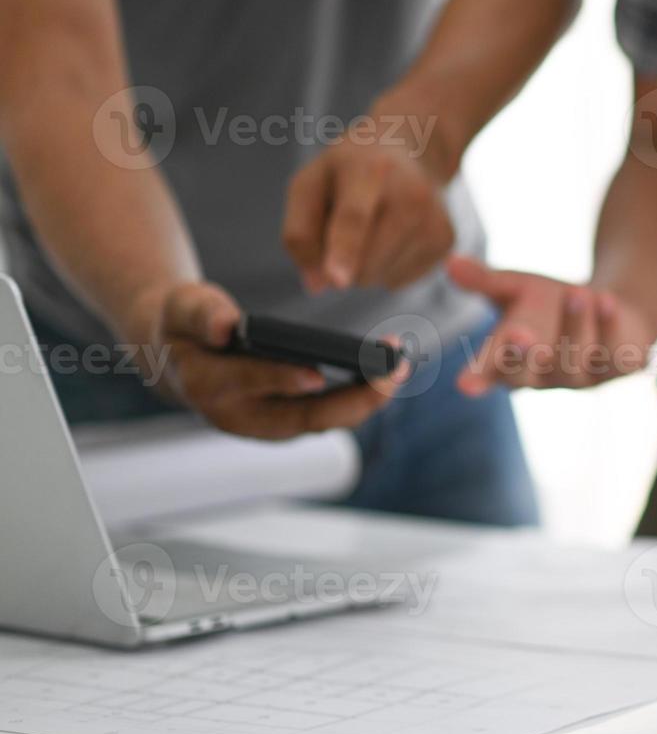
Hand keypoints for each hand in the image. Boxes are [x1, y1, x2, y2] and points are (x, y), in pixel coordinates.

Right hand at [125, 282, 403, 439]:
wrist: (178, 358)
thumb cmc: (183, 326)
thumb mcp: (182, 307)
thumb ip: (202, 314)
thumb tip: (227, 326)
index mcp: (207, 386)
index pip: (249, 384)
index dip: (281, 379)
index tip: (316, 373)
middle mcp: (239, 416)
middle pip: (301, 417)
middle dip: (352, 399)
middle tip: (391, 374)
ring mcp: (266, 426)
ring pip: (323, 422)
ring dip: (366, 400)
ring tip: (401, 369)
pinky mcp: (288, 423)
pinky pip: (329, 415)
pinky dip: (361, 397)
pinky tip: (389, 374)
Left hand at [282, 120, 453, 291]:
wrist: (415, 150)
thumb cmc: (351, 170)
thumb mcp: (310, 183)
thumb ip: (300, 232)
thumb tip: (318, 284)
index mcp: (369, 170)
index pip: (355, 217)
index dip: (344, 251)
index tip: (337, 280)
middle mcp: (412, 196)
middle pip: (364, 263)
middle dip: (342, 262)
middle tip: (343, 225)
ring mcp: (434, 220)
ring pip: (380, 277)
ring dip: (365, 264)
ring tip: (374, 225)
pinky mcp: (446, 241)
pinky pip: (398, 280)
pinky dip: (386, 267)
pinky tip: (393, 235)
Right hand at [446, 255, 656, 395]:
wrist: (607, 308)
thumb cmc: (549, 304)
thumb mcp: (515, 288)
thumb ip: (485, 281)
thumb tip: (450, 262)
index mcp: (510, 361)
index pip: (490, 371)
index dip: (478, 377)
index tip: (465, 385)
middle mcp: (543, 375)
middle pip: (529, 373)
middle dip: (524, 355)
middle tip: (520, 334)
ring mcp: (582, 376)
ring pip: (574, 360)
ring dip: (575, 326)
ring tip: (576, 292)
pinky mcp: (618, 367)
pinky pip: (615, 354)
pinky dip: (610, 326)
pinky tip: (607, 301)